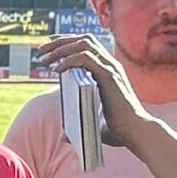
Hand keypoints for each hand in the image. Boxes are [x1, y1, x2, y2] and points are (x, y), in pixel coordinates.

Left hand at [34, 35, 166, 159]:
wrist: (136, 133)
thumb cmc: (120, 130)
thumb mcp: (96, 124)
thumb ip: (80, 126)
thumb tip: (64, 136)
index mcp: (108, 71)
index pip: (88, 45)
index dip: (68, 42)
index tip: (49, 46)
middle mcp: (111, 65)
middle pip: (83, 40)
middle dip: (60, 42)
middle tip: (40, 50)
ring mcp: (111, 68)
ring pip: (83, 45)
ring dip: (61, 48)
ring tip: (44, 58)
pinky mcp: (109, 76)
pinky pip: (86, 59)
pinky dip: (69, 60)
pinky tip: (57, 70)